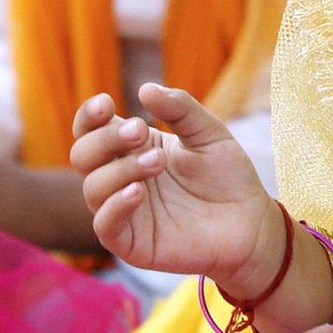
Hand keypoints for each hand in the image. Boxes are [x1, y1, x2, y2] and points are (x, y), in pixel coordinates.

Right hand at [69, 83, 279, 287]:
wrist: (251, 223)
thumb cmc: (227, 176)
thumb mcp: (208, 132)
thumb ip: (180, 109)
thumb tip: (145, 88)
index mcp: (131, 149)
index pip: (90, 130)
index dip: (89, 116)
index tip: (106, 103)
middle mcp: (120, 178)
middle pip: (82, 155)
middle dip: (106, 139)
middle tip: (141, 131)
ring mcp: (123, 211)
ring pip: (92, 187)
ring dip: (120, 169)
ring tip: (158, 162)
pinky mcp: (131, 243)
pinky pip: (104, 225)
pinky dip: (114, 206)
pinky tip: (138, 191)